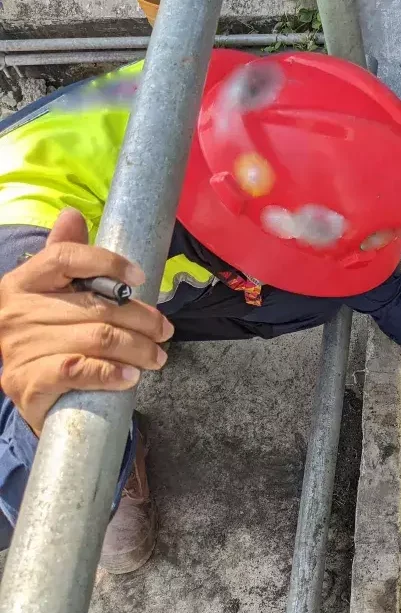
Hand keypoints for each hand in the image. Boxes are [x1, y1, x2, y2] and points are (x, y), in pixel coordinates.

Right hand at [0, 209, 173, 434]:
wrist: (28, 390)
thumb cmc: (48, 336)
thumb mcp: (52, 295)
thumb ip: (65, 258)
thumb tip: (72, 214)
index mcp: (22, 282)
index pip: (66, 258)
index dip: (108, 263)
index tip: (142, 278)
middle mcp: (16, 312)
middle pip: (97, 306)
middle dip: (143, 319)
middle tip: (165, 331)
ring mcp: (19, 348)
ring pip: (98, 339)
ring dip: (139, 348)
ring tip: (157, 356)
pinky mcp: (28, 382)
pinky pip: (80, 371)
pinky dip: (112, 373)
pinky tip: (131, 376)